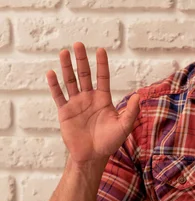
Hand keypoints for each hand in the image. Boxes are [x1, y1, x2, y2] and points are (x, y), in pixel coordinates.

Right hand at [46, 42, 139, 164]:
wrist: (92, 156)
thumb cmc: (109, 142)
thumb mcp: (123, 127)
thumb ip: (131, 112)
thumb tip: (137, 96)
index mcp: (103, 99)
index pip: (102, 77)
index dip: (101, 64)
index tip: (100, 50)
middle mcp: (89, 98)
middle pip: (84, 75)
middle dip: (81, 60)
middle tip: (78, 44)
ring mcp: (76, 104)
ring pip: (70, 81)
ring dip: (67, 67)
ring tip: (64, 52)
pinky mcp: (65, 112)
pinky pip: (59, 96)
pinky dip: (55, 85)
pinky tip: (51, 73)